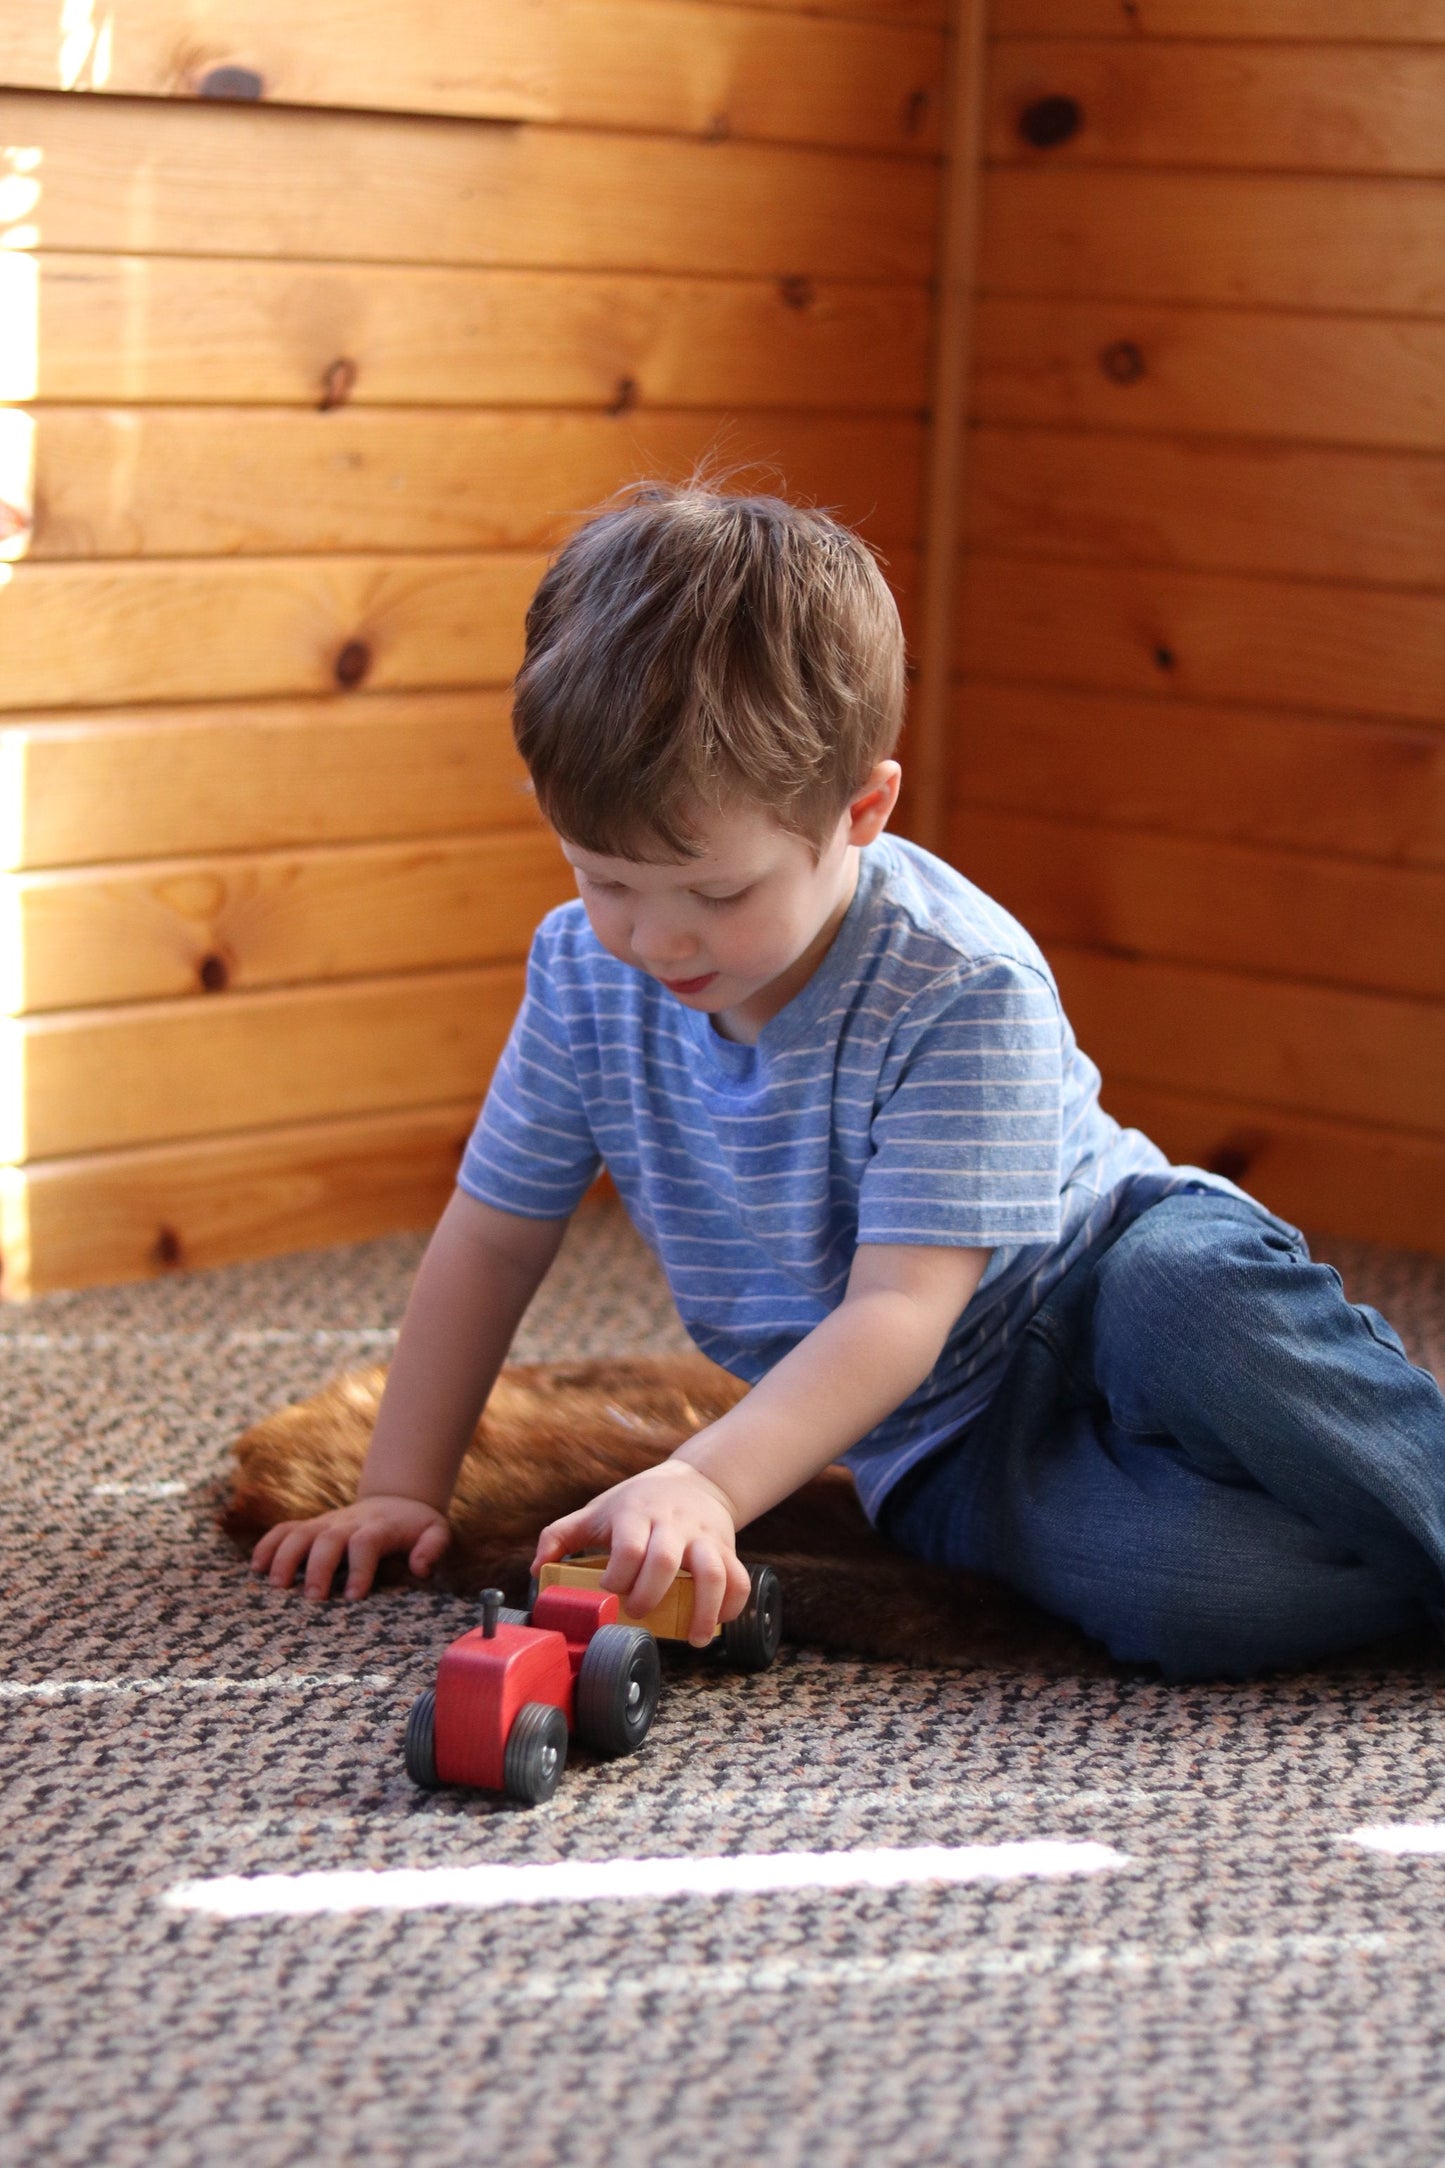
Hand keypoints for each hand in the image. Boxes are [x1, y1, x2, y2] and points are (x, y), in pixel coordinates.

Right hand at [250, 1494, 450, 1601]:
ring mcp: (327, 1523)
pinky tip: (256, 1567)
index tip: (355, 1596)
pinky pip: (284, 1530)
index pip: (366, 1543)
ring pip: (300, 1533)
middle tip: (313, 1598)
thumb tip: (421, 1567)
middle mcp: (349, 1524)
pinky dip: (268, 1545)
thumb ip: (433, 1546)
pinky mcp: (312, 1526)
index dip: (359, 1567)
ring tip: (276, 1585)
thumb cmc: (415, 1525)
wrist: (395, 1499)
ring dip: (285, 1556)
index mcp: (380, 1528)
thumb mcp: (436, 1530)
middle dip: (319, 1567)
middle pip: (328, 1538)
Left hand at [532, 1461, 751, 1645]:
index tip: (610, 1590)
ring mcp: (703, 1536)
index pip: (628, 1546)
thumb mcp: (598, 1510)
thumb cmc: (638, 1502)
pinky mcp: (726, 1548)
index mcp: (636, 1514)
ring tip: (693, 1639)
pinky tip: (717, 1623)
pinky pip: (738, 1577)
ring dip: (703, 1610)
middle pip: (665, 1559)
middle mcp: (672, 1523)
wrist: (695, 1479)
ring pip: (711, 1571)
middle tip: (638, 1613)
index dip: (618, 1575)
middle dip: (650, 1594)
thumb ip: (560, 1536)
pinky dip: (733, 1605)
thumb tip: (536, 1571)